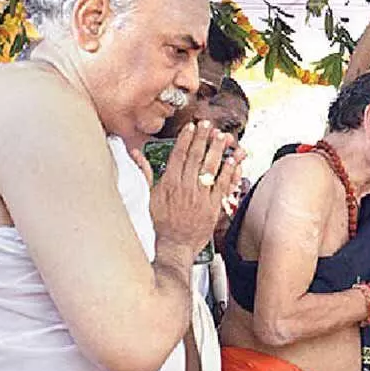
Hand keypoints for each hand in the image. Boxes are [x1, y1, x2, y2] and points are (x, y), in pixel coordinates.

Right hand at [135, 121, 244, 256]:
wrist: (174, 245)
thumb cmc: (160, 223)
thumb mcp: (148, 196)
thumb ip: (145, 172)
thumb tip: (135, 153)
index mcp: (169, 183)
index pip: (178, 155)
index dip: (186, 139)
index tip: (191, 127)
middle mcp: (185, 187)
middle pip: (196, 158)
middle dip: (202, 139)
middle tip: (208, 125)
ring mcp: (201, 196)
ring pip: (211, 168)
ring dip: (217, 150)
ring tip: (223, 137)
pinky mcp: (214, 206)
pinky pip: (223, 185)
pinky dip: (230, 171)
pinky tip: (235, 160)